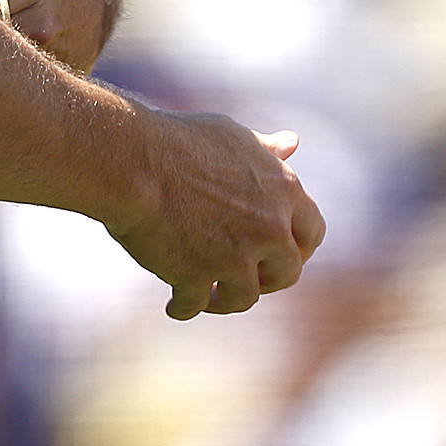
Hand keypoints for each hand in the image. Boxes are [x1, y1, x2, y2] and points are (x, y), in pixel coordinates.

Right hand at [104, 115, 324, 319]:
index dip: (298, 246)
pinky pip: (195, 306)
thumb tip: (293, 143)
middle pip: (287, 273)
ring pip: (245, 298)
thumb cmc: (179, 140)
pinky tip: (173, 305)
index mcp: (284, 191)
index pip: (313, 232)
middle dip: (267, 279)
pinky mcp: (197, 277)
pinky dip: (183, 308)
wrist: (133, 161)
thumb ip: (266, 150)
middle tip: (245, 277)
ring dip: (225, 299)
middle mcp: (269, 228)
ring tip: (207, 296)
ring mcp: (235, 257)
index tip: (279, 252)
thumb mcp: (232, 137)